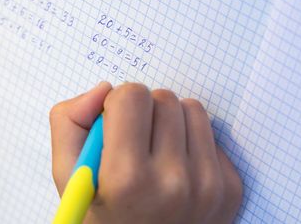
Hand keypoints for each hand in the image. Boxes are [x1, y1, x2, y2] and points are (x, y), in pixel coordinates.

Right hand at [50, 82, 241, 223]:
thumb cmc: (103, 215)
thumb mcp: (69, 177)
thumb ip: (69, 123)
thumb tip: (104, 89)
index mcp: (126, 177)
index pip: (131, 95)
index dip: (117, 104)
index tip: (115, 126)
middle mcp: (173, 182)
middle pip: (163, 98)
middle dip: (145, 111)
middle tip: (135, 142)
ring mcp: (208, 186)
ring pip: (192, 109)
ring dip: (172, 121)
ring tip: (157, 151)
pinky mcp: (231, 188)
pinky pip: (212, 135)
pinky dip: (192, 142)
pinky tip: (178, 168)